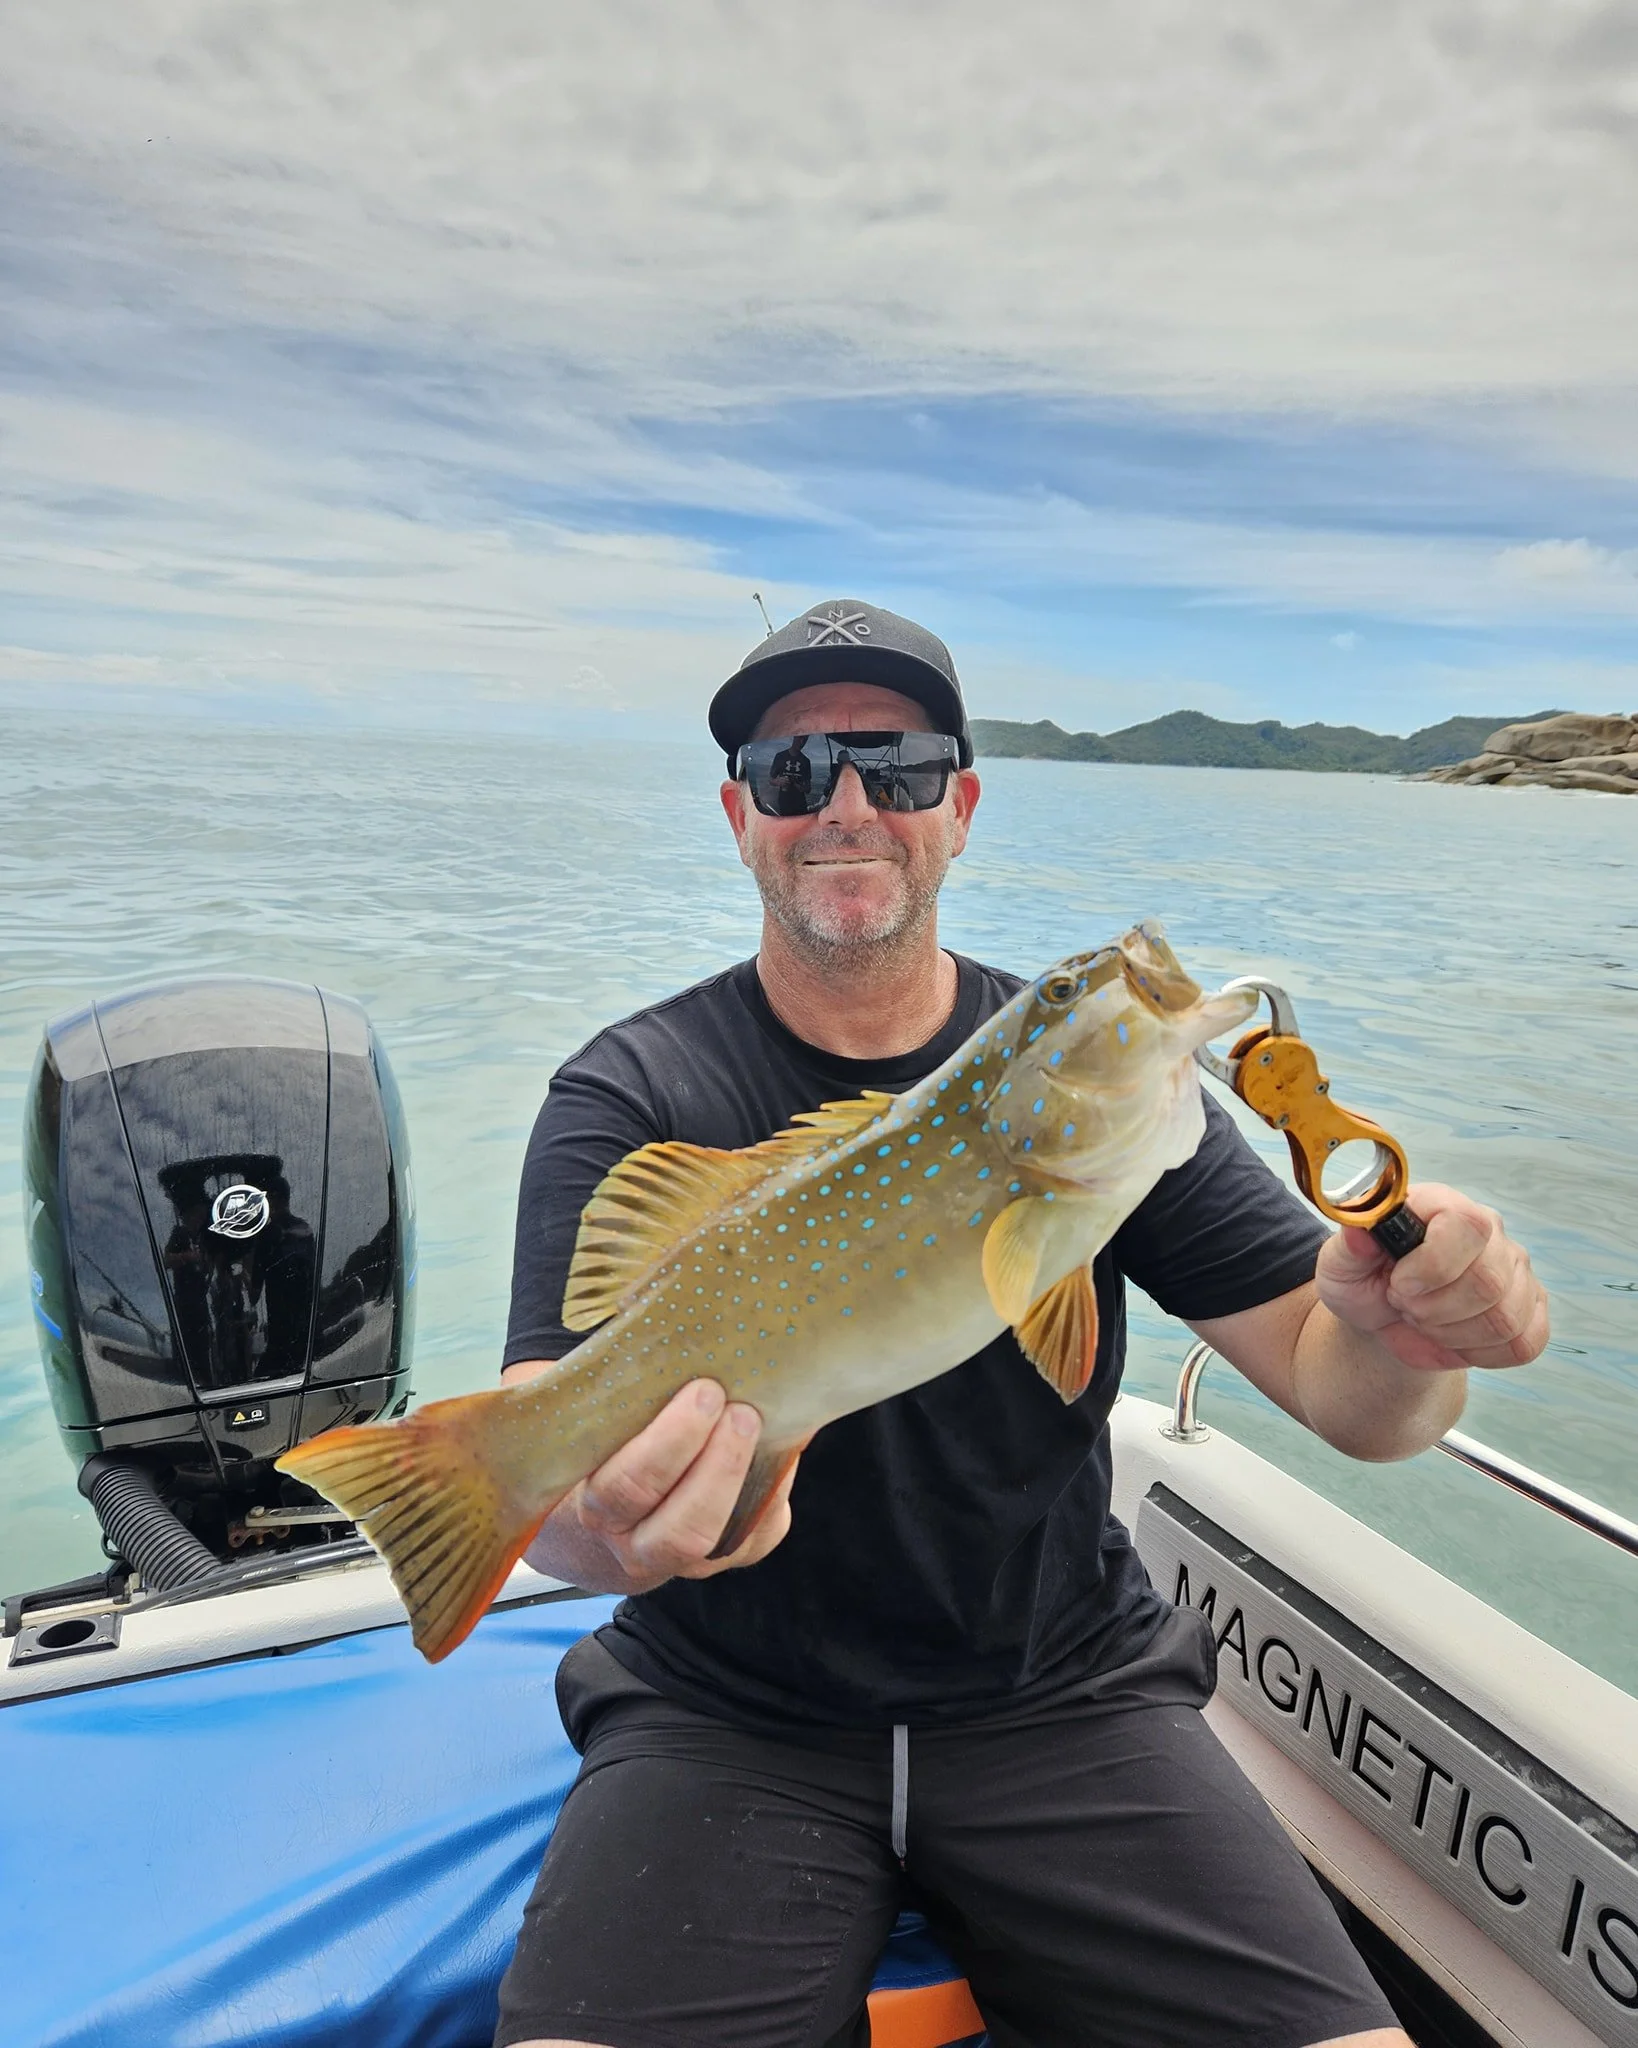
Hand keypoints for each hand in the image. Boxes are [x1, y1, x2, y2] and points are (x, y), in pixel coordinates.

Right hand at [504, 1369, 796, 1594]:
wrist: (605, 1515)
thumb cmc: (607, 1439)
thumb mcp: (596, 1418)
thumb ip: (618, 1386)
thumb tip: (677, 1311)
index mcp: (593, 1507)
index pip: (624, 1490)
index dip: (666, 1445)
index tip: (701, 1390)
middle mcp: (634, 1546)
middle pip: (679, 1528)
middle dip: (716, 1464)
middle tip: (738, 1407)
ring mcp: (683, 1561)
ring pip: (715, 1540)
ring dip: (743, 1476)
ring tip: (756, 1419)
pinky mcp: (727, 1557)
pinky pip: (756, 1536)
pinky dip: (773, 1490)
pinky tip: (781, 1445)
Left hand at [1314, 1183, 1548, 1373]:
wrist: (1385, 1317)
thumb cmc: (1365, 1281)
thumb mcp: (1340, 1264)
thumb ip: (1349, 1246)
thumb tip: (1362, 1232)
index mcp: (1442, 1205)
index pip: (1467, 1225)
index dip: (1433, 1265)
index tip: (1399, 1285)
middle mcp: (1490, 1231)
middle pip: (1489, 1282)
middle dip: (1435, 1310)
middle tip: (1406, 1306)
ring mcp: (1516, 1269)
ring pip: (1506, 1319)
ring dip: (1453, 1334)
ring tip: (1426, 1321)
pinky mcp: (1531, 1307)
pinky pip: (1524, 1343)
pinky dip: (1482, 1355)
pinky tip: (1455, 1340)